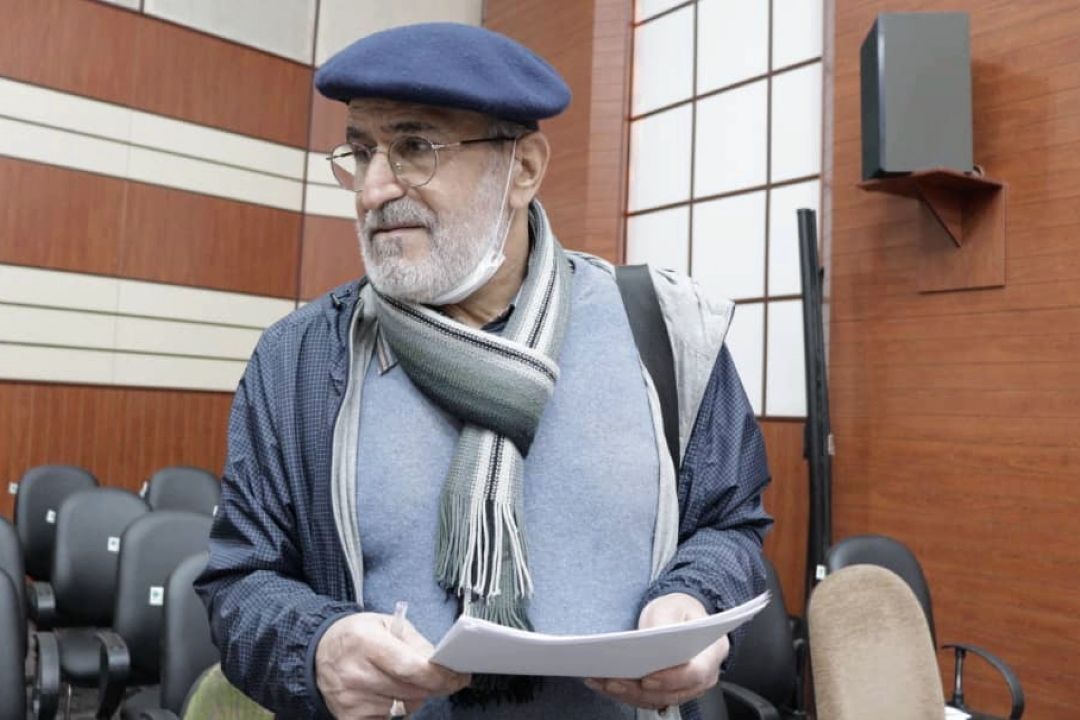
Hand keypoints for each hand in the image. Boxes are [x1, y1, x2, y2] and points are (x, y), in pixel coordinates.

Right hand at [316, 611, 470, 718]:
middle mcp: (357, 673)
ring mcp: (351, 699)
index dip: (439, 676)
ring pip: (403, 708)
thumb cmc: (358, 635)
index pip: (411, 668)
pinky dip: (397, 710)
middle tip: (444, 679)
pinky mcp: (349, 717)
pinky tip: (390, 695)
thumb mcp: (386, 624)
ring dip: (415, 698)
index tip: (459, 677)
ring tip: (406, 682)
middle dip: (434, 686)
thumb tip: (442, 664)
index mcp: (367, 642)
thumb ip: (416, 642)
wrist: (318, 652)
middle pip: (411, 690)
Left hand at [585, 593, 728, 711]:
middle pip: (673, 692)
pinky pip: (647, 699)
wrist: (679, 616)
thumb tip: (650, 639)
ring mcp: (687, 687)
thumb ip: (664, 623)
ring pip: (657, 699)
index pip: (695, 673)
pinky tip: (603, 684)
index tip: (647, 679)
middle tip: (613, 681)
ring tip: (602, 682)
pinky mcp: (668, 691)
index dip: (671, 679)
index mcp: (712, 651)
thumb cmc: (679, 610)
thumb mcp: (671, 606)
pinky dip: (624, 694)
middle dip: (640, 690)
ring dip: (627, 694)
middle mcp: (704, 675)